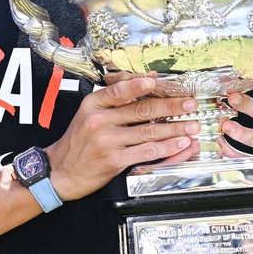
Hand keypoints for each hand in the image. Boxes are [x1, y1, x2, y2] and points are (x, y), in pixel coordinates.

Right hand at [46, 76, 200, 201]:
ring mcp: (107, 142)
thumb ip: (113, 99)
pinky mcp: (115, 161)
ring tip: (191, 124)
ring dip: (175, 128)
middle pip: (141, 110)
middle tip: (189, 104)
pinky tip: (180, 143)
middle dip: (170, 107)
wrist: (61, 171)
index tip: (157, 82)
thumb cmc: (78, 142)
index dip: (138, 86)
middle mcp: (99, 121)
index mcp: (92, 105)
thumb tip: (144, 82)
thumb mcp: (88, 113)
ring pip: (148, 131)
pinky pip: (146, 152)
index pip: (118, 91)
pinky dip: (167, 147)